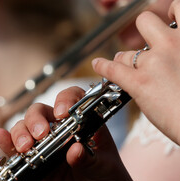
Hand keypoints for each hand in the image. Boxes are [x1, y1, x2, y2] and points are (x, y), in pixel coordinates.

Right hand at [0, 87, 136, 180]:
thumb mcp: (104, 169)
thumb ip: (88, 159)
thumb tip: (74, 150)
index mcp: (83, 125)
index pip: (72, 99)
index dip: (65, 99)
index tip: (62, 113)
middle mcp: (62, 132)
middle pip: (41, 112)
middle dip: (36, 119)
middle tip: (40, 135)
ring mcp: (45, 148)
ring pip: (25, 129)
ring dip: (20, 133)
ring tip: (25, 147)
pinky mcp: (34, 165)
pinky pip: (16, 152)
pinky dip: (7, 143)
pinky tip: (1, 137)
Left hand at [92, 7, 179, 144]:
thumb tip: (176, 56)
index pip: (178, 8)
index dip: (170, 13)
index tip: (168, 22)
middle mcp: (173, 44)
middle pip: (145, 21)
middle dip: (142, 30)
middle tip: (145, 45)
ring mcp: (154, 63)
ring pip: (126, 54)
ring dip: (123, 60)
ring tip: (125, 67)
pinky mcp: (139, 83)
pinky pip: (113, 69)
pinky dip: (102, 66)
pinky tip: (97, 64)